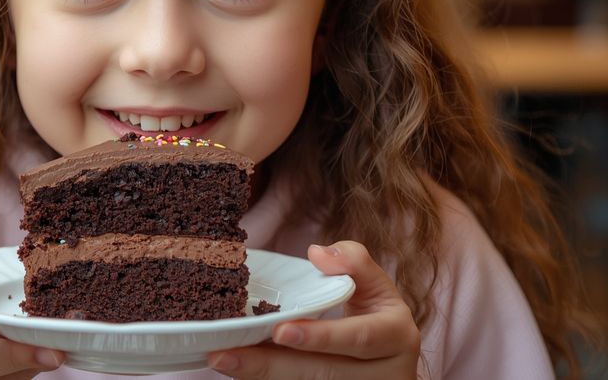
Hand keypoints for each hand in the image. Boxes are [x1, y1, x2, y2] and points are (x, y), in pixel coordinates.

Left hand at [208, 241, 419, 378]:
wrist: (388, 355)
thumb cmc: (375, 313)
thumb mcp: (374, 283)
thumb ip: (353, 261)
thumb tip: (319, 253)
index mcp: (398, 337)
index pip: (358, 338)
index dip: (320, 336)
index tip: (279, 330)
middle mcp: (387, 373)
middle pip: (324, 373)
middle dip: (272, 365)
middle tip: (226, 354)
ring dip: (262, 376)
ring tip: (222, 359)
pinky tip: (239, 370)